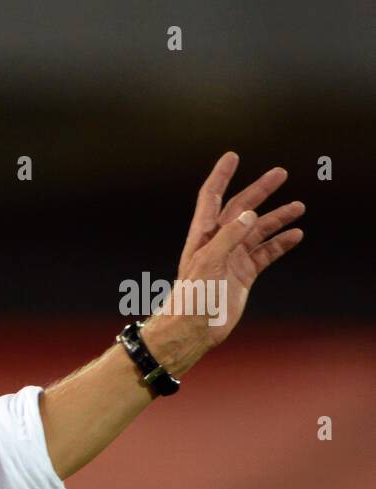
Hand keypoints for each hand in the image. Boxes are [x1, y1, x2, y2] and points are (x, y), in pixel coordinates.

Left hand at [159, 152, 304, 348]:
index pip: (212, 198)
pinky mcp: (244, 275)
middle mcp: (218, 243)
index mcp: (203, 236)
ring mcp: (232, 258)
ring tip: (299, 206)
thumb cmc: (193, 296)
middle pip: (241, 209)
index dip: (221, 176)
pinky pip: (265, 254)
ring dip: (277, 217)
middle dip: (259, 191)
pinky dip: (280, 244)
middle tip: (280, 173)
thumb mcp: (208, 262)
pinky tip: (295, 235)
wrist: (194, 328)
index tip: (232, 156)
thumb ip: (228, 236)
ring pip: (258, 231)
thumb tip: (250, 214)